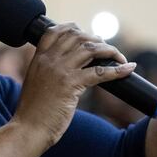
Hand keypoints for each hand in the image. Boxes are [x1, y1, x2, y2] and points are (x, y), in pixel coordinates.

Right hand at [12, 23, 135, 147]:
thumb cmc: (32, 113)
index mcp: (38, 59)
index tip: (85, 33)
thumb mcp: (35, 84)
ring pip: (90, 49)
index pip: (54, 31)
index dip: (72, 28)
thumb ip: (47, 72)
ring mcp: (60, 71)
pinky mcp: (71, 85)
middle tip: (107, 49)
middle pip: (77, 36)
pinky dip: (118, 70)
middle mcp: (49, 60)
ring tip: (119, 57)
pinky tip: (129, 68)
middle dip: (96, 39)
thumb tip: (67, 69)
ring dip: (110, 51)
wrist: (27, 129)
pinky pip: (100, 72)